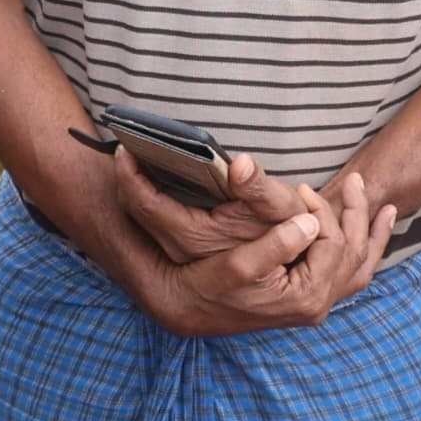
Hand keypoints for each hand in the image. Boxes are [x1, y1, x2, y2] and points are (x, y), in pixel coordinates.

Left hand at [114, 147, 310, 269]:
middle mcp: (183, 251)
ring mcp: (182, 255)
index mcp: (199, 239)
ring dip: (134, 190)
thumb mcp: (282, 207)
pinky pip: (154, 224)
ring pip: (142, 220)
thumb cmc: (290, 230)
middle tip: (123, 144)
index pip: (148, 206)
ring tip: (133, 155)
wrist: (297, 275)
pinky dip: (149, 199)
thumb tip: (239, 164)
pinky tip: (153, 178)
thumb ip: (260, 186)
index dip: (130, 177)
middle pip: (137, 211)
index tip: (124, 147)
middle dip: (127, 178)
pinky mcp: (186, 254)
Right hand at [151, 174, 398, 335]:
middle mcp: (317, 304)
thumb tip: (310, 221)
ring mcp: (314, 305)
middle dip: (357, 215)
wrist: (188, 309)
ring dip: (372, 237)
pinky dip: (361, 256)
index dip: (321, 210)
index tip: (302, 188)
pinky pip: (348, 279)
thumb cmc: (209, 283)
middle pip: (354, 254)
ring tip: (386, 211)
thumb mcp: (239, 263)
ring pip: (359, 269)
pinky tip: (367, 240)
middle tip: (354, 181)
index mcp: (306, 295)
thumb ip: (277, 243)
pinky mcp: (306, 301)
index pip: (332, 242)